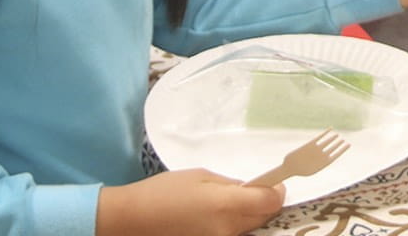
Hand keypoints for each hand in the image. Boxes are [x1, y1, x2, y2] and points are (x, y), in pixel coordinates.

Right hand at [96, 169, 282, 235]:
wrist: (130, 221)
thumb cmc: (163, 192)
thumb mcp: (201, 177)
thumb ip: (231, 185)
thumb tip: (254, 189)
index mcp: (226, 206)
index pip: (270, 203)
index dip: (276, 191)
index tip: (274, 184)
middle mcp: (227, 231)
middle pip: (263, 219)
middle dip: (264, 205)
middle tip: (254, 193)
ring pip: (249, 230)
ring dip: (248, 218)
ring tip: (228, 207)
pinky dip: (231, 228)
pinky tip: (215, 219)